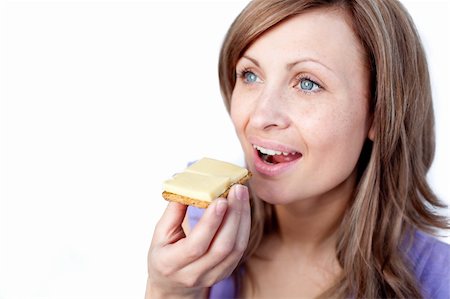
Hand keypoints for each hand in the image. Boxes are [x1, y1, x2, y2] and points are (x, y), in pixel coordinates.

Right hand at [146, 184, 250, 298]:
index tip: (221, 199)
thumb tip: (190, 186)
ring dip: (242, 218)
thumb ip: (174, 211)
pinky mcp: (226, 272)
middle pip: (221, 247)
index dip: (210, 222)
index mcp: (171, 264)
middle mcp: (193, 274)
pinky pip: (240, 250)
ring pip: (235, 249)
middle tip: (237, 189)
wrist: (172, 284)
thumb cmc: (164, 253)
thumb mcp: (160, 234)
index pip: (196, 245)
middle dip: (233, 215)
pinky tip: (243, 208)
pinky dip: (244, 226)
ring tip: (242, 194)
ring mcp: (212, 276)